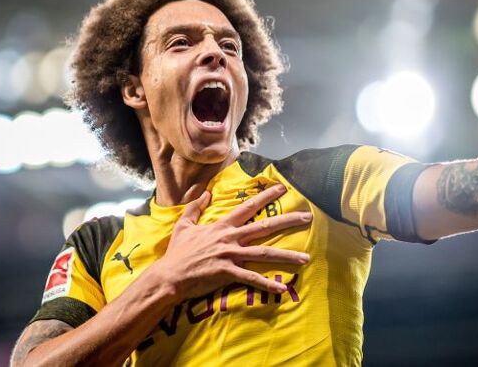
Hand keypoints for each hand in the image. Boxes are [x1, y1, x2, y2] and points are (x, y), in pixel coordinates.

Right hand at [159, 184, 310, 300]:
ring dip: (287, 256)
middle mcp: (230, 238)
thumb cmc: (177, 252)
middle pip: (265, 226)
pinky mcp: (228, 272)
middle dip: (288, 220)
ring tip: (306, 258)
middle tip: (308, 217)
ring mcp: (230, 255)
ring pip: (264, 253)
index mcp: (222, 226)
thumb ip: (196, 208)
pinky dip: (267, 284)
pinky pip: (251, 278)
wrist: (169, 275)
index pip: (249, 206)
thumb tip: (205, 193)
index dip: (266, 196)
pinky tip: (282, 288)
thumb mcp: (184, 225)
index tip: (282, 188)